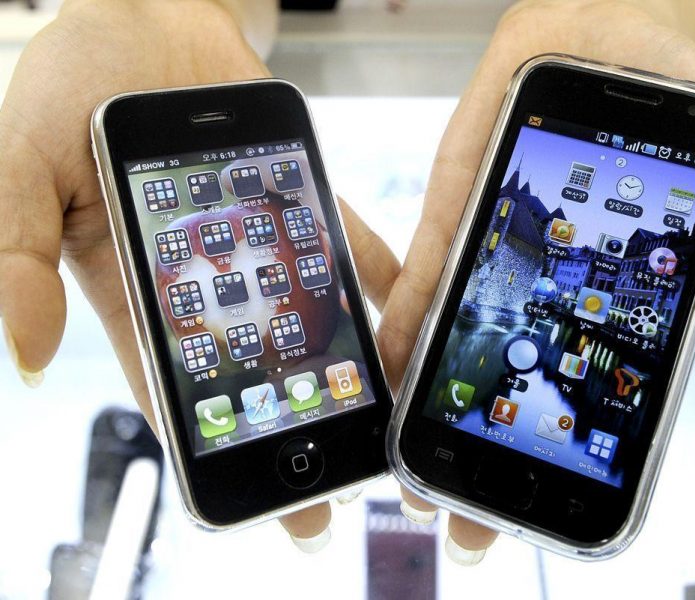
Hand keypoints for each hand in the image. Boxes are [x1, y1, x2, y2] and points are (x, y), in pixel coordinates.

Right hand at [0, 0, 398, 549]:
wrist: (144, 11)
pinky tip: (401, 318)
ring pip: (300, 313)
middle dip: (283, 424)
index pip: (170, 377)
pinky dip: (369, 276)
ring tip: (377, 422)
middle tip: (328, 490)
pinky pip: (338, 240)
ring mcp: (252, 236)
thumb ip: (16, 255)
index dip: (204, 438)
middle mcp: (200, 272)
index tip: (242, 494)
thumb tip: (25, 356)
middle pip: (248, 366)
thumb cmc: (74, 79)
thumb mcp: (20, 165)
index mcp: (131, 281)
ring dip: (336, 366)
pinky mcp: (293, 193)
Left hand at [378, 0, 694, 563]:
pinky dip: (407, 317)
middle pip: (510, 384)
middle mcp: (547, 291)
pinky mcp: (454, 214)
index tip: (543, 503)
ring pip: (457, 343)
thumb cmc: (672, 102)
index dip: (568, 449)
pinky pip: (425, 274)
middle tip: (457, 524)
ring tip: (408, 465)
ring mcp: (495, 257)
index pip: (589, 389)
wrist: (603, 37)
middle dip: (484, 452)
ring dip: (431, 404)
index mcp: (611, 299)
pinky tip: (392, 361)